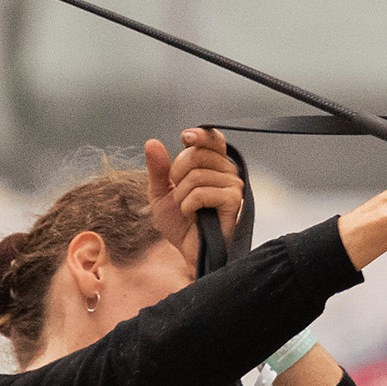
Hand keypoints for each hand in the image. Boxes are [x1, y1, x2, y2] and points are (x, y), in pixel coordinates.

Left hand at [147, 127, 243, 264]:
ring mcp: (233, 185)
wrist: (189, 251)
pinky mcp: (234, 201)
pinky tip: (193, 215)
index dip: (200, 134)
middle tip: (179, 194)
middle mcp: (227, 171)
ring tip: (187, 209)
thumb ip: (158, 168)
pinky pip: (202, 192)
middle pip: (197, 154)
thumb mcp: (160, 192)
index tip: (184, 137)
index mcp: (213, 164)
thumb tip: (152, 142)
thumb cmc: (180, 223)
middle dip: (177, 174)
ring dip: (181, 196)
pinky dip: (188, 205)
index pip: (213, 138)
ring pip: (197, 175)